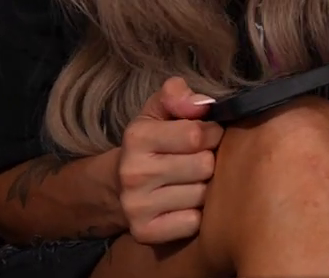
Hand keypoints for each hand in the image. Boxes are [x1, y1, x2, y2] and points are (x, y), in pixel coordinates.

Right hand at [117, 77, 223, 244]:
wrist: (117, 186)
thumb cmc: (152, 143)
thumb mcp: (159, 111)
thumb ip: (178, 95)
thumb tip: (203, 105)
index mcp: (138, 137)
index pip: (197, 134)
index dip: (211, 133)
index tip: (207, 136)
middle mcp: (133, 173)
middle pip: (204, 165)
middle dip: (209, 160)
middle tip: (198, 160)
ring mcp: (136, 206)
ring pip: (202, 195)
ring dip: (205, 188)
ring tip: (192, 181)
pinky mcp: (145, 232)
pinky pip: (193, 223)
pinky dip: (196, 215)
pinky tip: (185, 204)